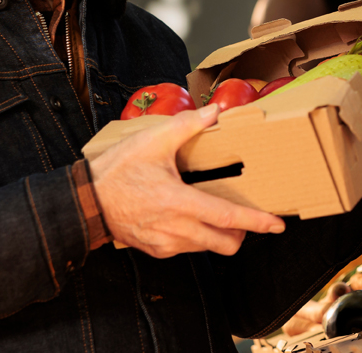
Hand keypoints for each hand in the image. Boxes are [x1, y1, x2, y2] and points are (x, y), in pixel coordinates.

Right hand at [90, 105, 285, 257]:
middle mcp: (175, 229)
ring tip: (214, 211)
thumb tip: (215, 111)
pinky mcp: (157, 250)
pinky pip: (188, 248)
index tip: (276, 224)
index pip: (227, 218)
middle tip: (247, 216)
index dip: (256, 222)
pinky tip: (190, 216)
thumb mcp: (152, 141)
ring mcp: (166, 244)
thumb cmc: (117, 171)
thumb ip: (187, 125)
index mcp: (179, 203)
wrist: (85, 201)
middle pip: (225, 242)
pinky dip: (198, 236)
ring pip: (208, 247)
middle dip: (243, 232)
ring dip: (219, 233)